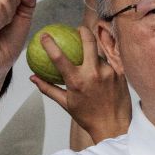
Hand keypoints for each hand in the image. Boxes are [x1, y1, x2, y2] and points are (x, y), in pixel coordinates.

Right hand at [31, 24, 130, 141]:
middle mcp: (94, 73)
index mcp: (77, 81)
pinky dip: (104, 62)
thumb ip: (48, 88)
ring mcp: (109, 72)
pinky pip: (111, 61)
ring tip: (90, 54)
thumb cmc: (87, 116)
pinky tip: (102, 62)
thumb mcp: (66, 103)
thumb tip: (33, 78)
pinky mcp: (121, 73)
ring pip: (100, 53)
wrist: (114, 126)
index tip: (44, 35)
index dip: (49, 43)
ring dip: (94, 53)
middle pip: (88, 41)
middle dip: (82, 30)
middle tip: (78, 29)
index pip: (59, 57)